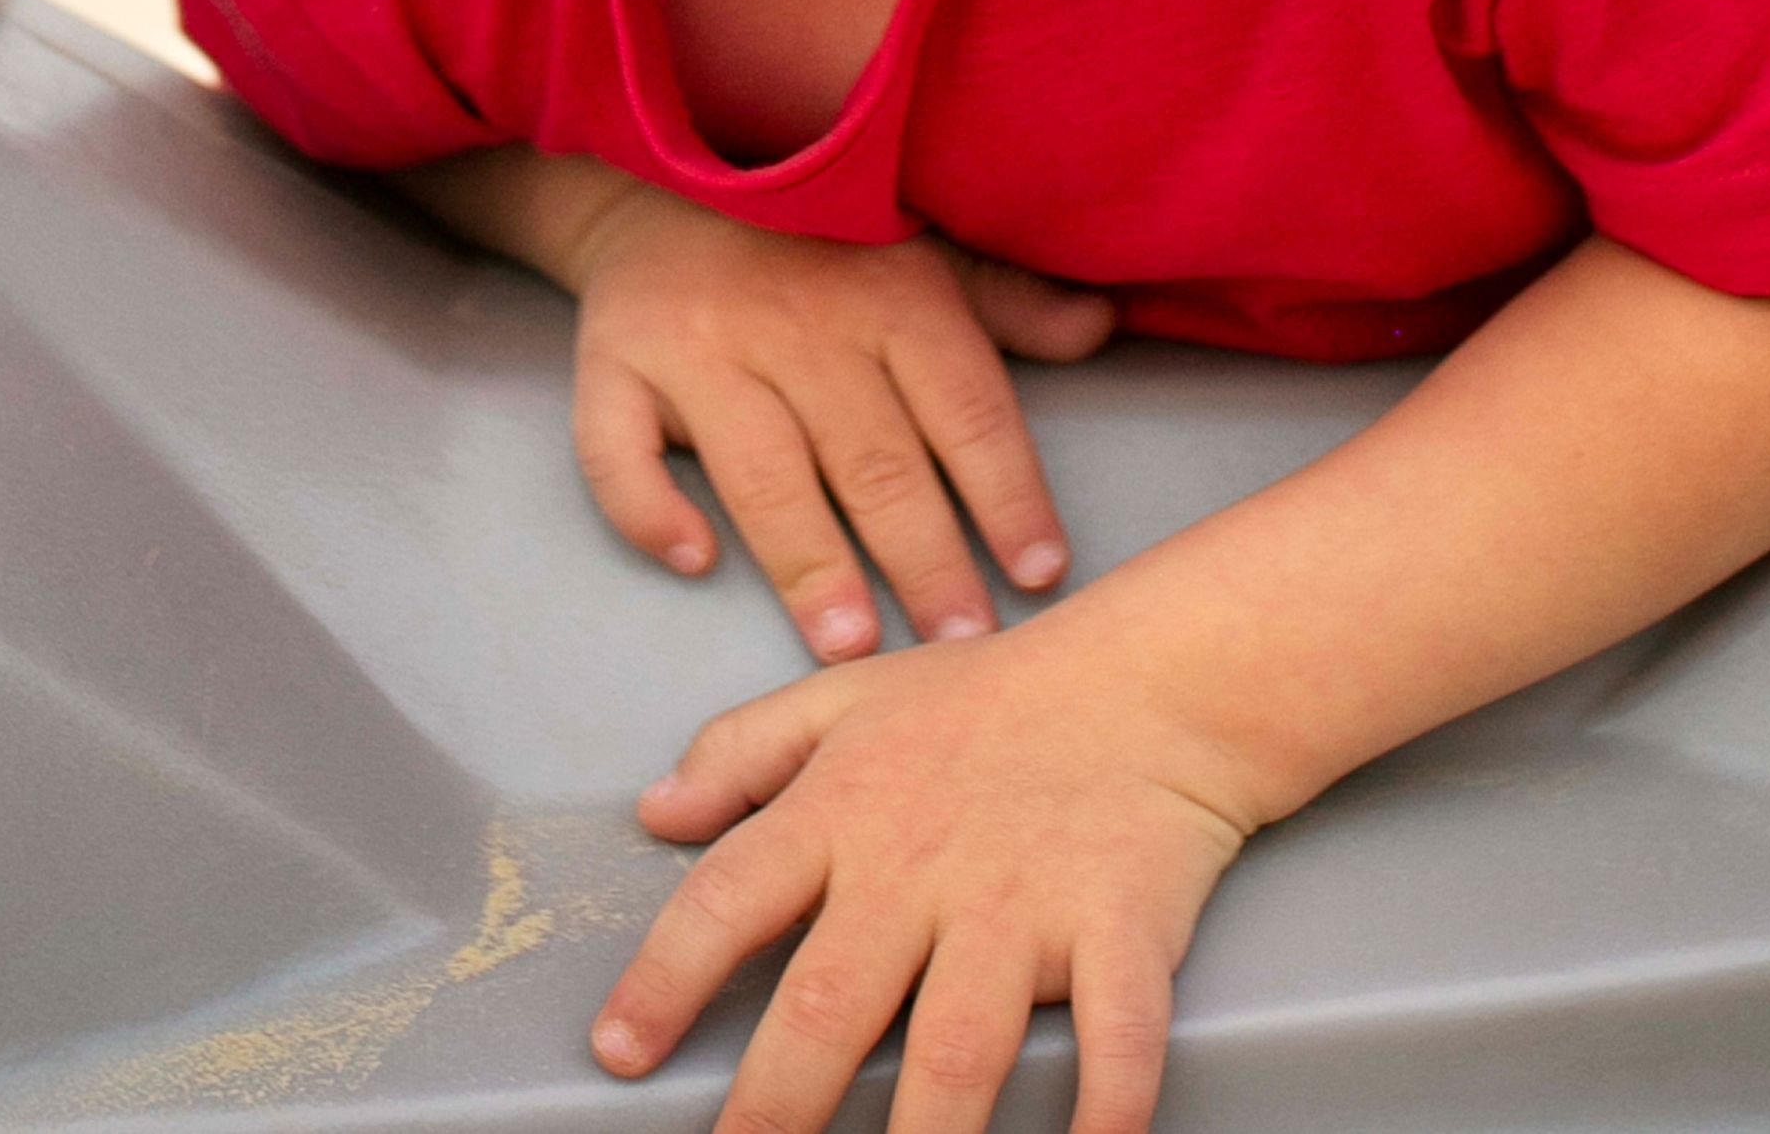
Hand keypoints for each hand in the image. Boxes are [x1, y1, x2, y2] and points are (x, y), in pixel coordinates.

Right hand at [564, 179, 1114, 659]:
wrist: (662, 180)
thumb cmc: (816, 241)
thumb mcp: (923, 252)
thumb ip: (1008, 301)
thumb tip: (1100, 326)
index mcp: (890, 295)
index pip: (964, 408)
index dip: (1007, 493)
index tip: (1040, 575)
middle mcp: (800, 323)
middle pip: (873, 459)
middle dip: (923, 558)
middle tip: (960, 646)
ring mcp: (701, 346)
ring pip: (762, 470)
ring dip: (808, 560)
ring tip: (848, 646)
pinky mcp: (613, 364)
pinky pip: (619, 448)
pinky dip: (650, 506)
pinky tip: (693, 559)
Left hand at [589, 625, 1249, 1133]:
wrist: (1151, 678)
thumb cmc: (993, 700)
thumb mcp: (847, 699)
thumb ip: (741, 751)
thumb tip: (655, 812)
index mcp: (843, 813)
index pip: (728, 900)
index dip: (663, 980)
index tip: (619, 1052)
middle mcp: (919, 870)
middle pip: (828, 1003)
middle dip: (775, 1105)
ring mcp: (1020, 906)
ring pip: (954, 1046)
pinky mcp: (1117, 929)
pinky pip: (1115, 1034)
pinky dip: (1106, 1102)